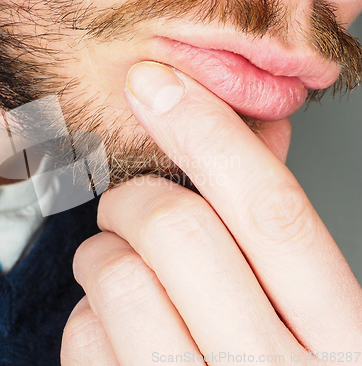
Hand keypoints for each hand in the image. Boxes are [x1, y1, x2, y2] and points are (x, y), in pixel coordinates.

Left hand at [61, 62, 361, 365]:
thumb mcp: (308, 316)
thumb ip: (276, 228)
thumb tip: (257, 129)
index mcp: (340, 340)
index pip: (271, 207)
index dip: (209, 131)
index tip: (155, 81)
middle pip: (177, 229)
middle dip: (133, 198)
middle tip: (125, 206)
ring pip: (116, 276)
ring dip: (103, 255)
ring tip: (119, 272)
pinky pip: (84, 333)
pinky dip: (87, 317)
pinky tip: (114, 332)